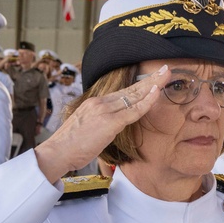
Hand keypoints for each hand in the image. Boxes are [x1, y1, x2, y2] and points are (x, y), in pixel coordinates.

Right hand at [34, 66, 169, 182]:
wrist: (57, 152)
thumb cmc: (70, 146)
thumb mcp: (86, 128)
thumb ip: (100, 123)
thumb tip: (110, 127)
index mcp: (94, 103)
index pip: (122, 93)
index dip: (139, 86)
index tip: (152, 80)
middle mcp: (100, 102)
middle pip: (130, 89)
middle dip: (150, 79)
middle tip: (165, 69)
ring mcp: (104, 111)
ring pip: (134, 96)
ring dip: (152, 84)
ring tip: (166, 74)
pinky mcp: (109, 122)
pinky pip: (133, 110)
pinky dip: (147, 101)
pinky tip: (157, 91)